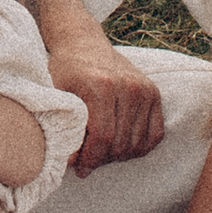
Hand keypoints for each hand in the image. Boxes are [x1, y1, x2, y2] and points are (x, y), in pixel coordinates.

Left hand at [48, 35, 165, 173]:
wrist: (83, 43)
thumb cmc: (65, 70)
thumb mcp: (56, 94)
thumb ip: (63, 125)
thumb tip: (69, 160)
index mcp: (102, 86)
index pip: (102, 137)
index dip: (90, 159)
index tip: (79, 169)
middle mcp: (128, 87)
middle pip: (120, 143)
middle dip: (102, 161)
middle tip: (86, 164)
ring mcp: (144, 90)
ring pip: (137, 143)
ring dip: (119, 157)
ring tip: (101, 155)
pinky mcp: (154, 93)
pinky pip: (155, 134)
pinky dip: (140, 147)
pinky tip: (121, 148)